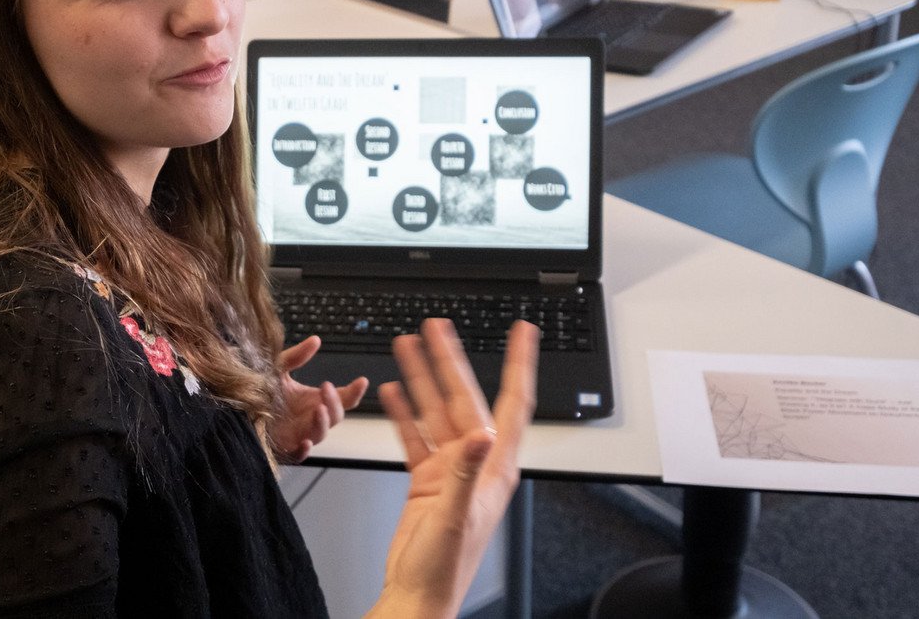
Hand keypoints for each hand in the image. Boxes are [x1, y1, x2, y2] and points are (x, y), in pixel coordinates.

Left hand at [271, 336, 368, 462]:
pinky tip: (305, 442)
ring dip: (322, 423)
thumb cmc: (263, 390)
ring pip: (320, 434)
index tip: (361, 381)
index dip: (355, 391)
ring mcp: (299, 434)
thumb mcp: (279, 368)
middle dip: (334, 402)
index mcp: (315, 400)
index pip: (343, 399)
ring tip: (318, 409)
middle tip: (326, 388)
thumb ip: (297, 356)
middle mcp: (311, 418)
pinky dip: (303, 451)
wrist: (238, 406)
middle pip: (335, 416)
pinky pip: (297, 455)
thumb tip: (315, 340)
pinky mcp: (284, 447)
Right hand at [367, 319, 538, 618]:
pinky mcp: (426, 479)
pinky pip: (415, 434)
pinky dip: (404, 411)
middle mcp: (474, 462)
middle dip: (451, 360)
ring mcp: (449, 469)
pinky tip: (395, 390)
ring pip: (435, 410)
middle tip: (439, 327)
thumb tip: (482, 433)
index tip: (523, 333)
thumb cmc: (444, 568)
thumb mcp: (456, 515)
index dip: (519, 365)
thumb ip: (467, 471)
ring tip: (409, 346)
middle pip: (463, 397)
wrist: (416, 595)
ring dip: (422, 378)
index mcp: (493, 467)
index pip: (512, 403)